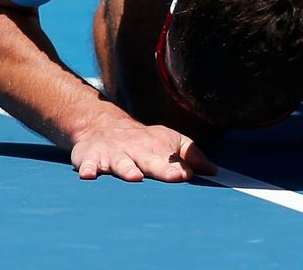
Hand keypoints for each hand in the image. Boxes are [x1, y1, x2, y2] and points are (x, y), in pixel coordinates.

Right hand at [71, 113, 216, 181]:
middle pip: (148, 162)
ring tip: (135, 177)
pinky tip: (89, 174)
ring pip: (120, 164)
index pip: (169, 161)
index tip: (187, 175)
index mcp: (155, 151)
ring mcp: (113, 156)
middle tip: (173, 176)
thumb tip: (214, 170)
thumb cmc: (143, 140)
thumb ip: (191, 155)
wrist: (101, 125)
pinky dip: (87, 168)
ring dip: (128, 170)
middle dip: (161, 169)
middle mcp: (135, 153)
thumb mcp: (169, 141)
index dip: (178, 169)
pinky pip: (88, 164)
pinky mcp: (91, 159)